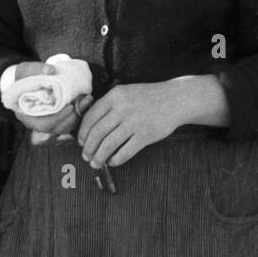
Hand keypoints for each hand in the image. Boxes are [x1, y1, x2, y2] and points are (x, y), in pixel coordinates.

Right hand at [7, 62, 86, 140]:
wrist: (25, 79)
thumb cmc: (25, 75)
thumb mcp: (28, 69)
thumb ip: (37, 69)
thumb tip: (50, 69)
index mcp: (26, 114)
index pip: (43, 124)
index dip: (57, 118)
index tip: (70, 106)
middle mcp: (36, 122)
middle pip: (56, 128)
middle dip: (72, 117)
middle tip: (84, 102)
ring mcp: (46, 121)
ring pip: (63, 127)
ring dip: (78, 116)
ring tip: (87, 101)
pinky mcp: (55, 118)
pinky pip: (67, 122)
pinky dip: (77, 114)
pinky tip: (85, 102)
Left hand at [76, 78, 226, 168]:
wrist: (176, 98)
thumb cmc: (148, 98)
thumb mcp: (126, 93)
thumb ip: (109, 106)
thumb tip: (89, 128)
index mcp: (115, 96)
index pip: (90, 117)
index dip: (83, 133)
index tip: (81, 142)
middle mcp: (123, 108)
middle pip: (97, 133)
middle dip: (88, 148)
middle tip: (86, 156)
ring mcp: (135, 122)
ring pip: (108, 145)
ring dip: (99, 157)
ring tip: (96, 163)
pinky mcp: (146, 135)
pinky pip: (125, 152)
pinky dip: (116, 159)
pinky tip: (112, 162)